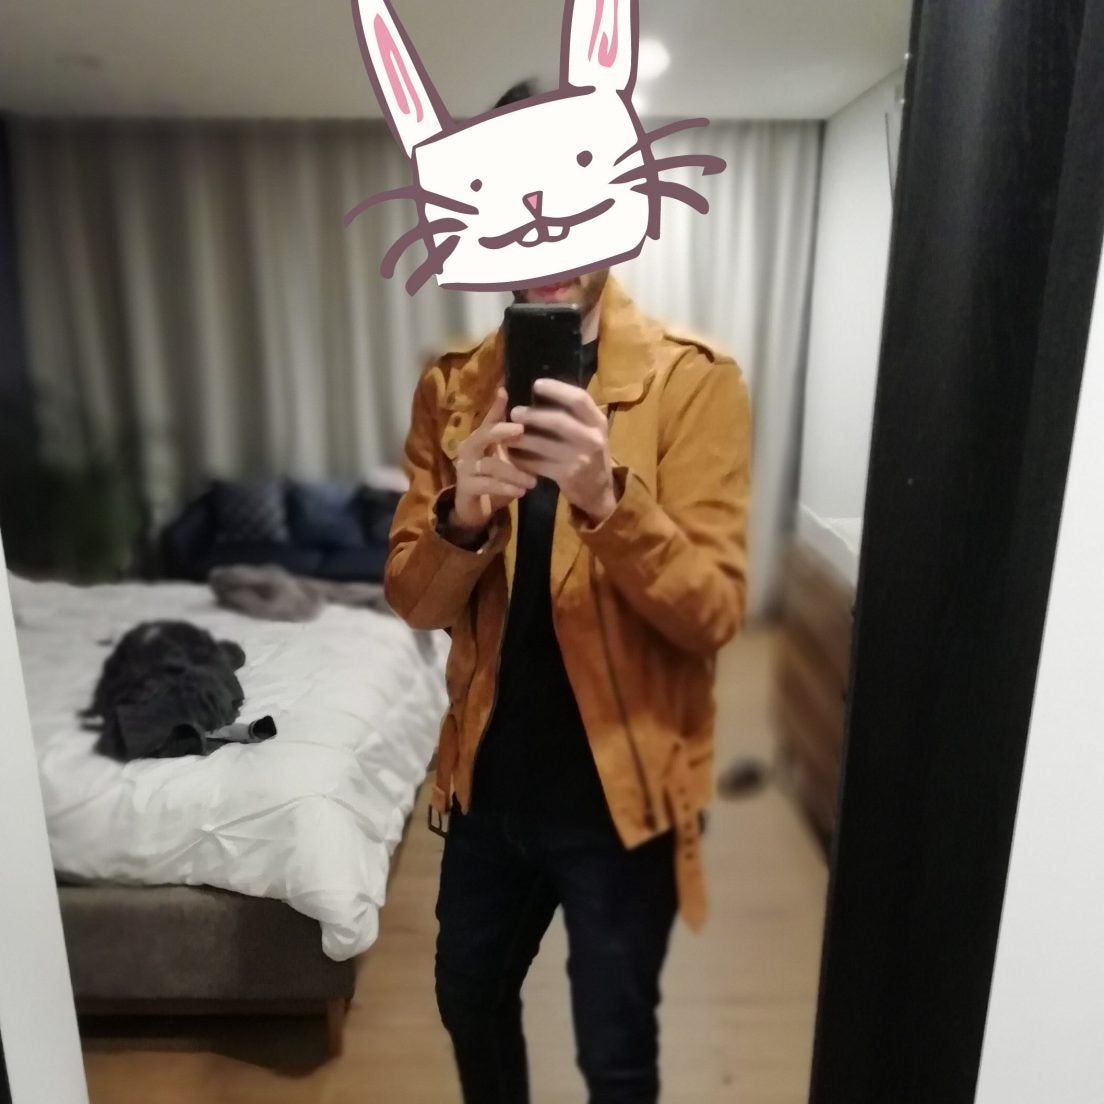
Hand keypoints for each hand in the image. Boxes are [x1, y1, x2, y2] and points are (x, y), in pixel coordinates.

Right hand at [450, 388, 535, 541]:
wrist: (475, 509)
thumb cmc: (494, 479)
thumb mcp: (506, 459)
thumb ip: (516, 443)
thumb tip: (537, 423)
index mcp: (480, 439)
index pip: (488, 419)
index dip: (496, 407)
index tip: (505, 391)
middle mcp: (469, 449)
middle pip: (482, 435)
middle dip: (501, 431)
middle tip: (521, 430)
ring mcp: (465, 469)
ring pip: (489, 465)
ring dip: (513, 472)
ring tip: (533, 481)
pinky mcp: (466, 488)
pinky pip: (486, 485)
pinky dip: (505, 487)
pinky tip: (521, 491)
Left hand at [509, 378, 618, 524]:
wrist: (599, 490)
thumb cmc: (589, 452)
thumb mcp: (589, 430)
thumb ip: (572, 414)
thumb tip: (537, 391)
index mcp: (597, 421)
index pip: (579, 399)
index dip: (556, 389)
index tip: (536, 385)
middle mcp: (592, 438)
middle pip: (558, 420)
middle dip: (533, 415)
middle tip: (513, 412)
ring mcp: (580, 458)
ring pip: (543, 444)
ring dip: (521, 438)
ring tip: (506, 435)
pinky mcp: (567, 475)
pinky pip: (537, 464)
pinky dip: (522, 459)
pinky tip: (512, 454)